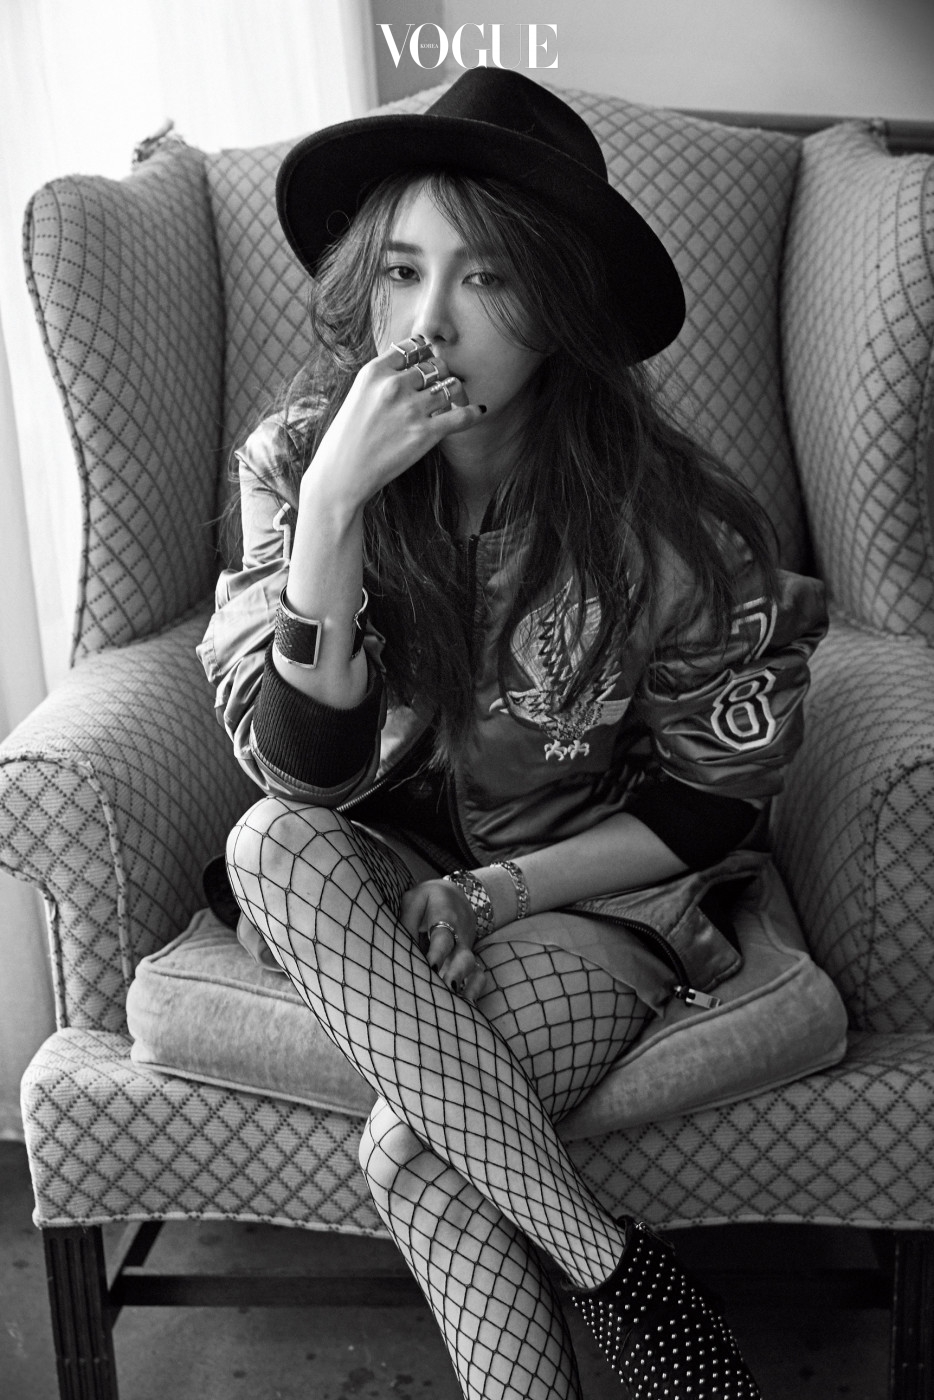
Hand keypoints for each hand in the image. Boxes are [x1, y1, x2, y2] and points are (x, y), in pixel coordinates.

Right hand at [303, 340, 484, 512]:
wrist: (340, 476)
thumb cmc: (348, 438)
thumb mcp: (359, 395)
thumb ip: (384, 378)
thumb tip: (415, 368)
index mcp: (374, 372)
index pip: (413, 347)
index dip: (424, 355)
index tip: (427, 367)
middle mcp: (393, 386)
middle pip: (436, 365)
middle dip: (442, 375)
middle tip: (442, 389)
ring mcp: (410, 410)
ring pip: (451, 385)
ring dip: (456, 394)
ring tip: (455, 402)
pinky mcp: (425, 434)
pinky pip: (462, 416)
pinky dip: (473, 413)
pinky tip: (477, 412)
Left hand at [400, 878, 490, 1003]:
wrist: (456, 895)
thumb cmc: (428, 899)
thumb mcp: (413, 900)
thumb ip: (406, 921)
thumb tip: (397, 946)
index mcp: (446, 916)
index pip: (443, 937)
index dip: (438, 953)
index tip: (430, 968)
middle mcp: (460, 936)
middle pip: (464, 957)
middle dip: (456, 974)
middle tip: (446, 990)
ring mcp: (466, 950)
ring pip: (474, 969)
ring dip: (465, 988)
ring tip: (453, 1007)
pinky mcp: (469, 961)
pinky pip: (479, 977)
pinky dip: (474, 991)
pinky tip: (464, 1009)